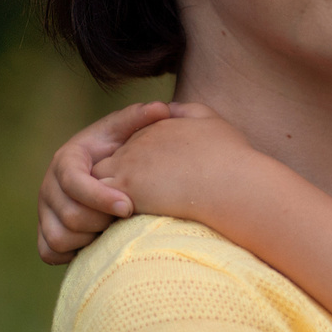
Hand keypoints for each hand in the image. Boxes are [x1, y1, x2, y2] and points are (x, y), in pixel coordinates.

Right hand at [35, 101, 203, 263]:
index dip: (99, 197)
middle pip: (70, 215)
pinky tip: (96, 245)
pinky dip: (71, 254)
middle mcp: (49, 186)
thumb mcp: (126, 130)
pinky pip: (49, 252)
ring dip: (90, 239)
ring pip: (60, 237)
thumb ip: (140, 119)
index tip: (128, 207)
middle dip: (102, 220)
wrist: (104, 170)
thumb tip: (161, 108)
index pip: (73, 182)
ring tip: (113, 229)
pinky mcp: (45, 231)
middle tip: (127, 218)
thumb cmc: (119, 150)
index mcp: (66, 160)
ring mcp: (44, 211)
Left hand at [94, 109, 264, 227]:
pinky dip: (107, 211)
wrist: (231, 182)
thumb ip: (187, 110)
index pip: (131, 146)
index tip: (153, 183)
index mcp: (153, 129)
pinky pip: (100, 201)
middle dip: (117, 179)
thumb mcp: (210, 120)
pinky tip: (126, 223)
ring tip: (125, 215)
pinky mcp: (127, 188)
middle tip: (132, 202)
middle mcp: (136, 143)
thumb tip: (170, 108)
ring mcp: (129, 165)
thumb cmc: (229, 157)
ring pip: (100, 180)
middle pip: (112, 161)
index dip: (137, 165)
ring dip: (108, 196)